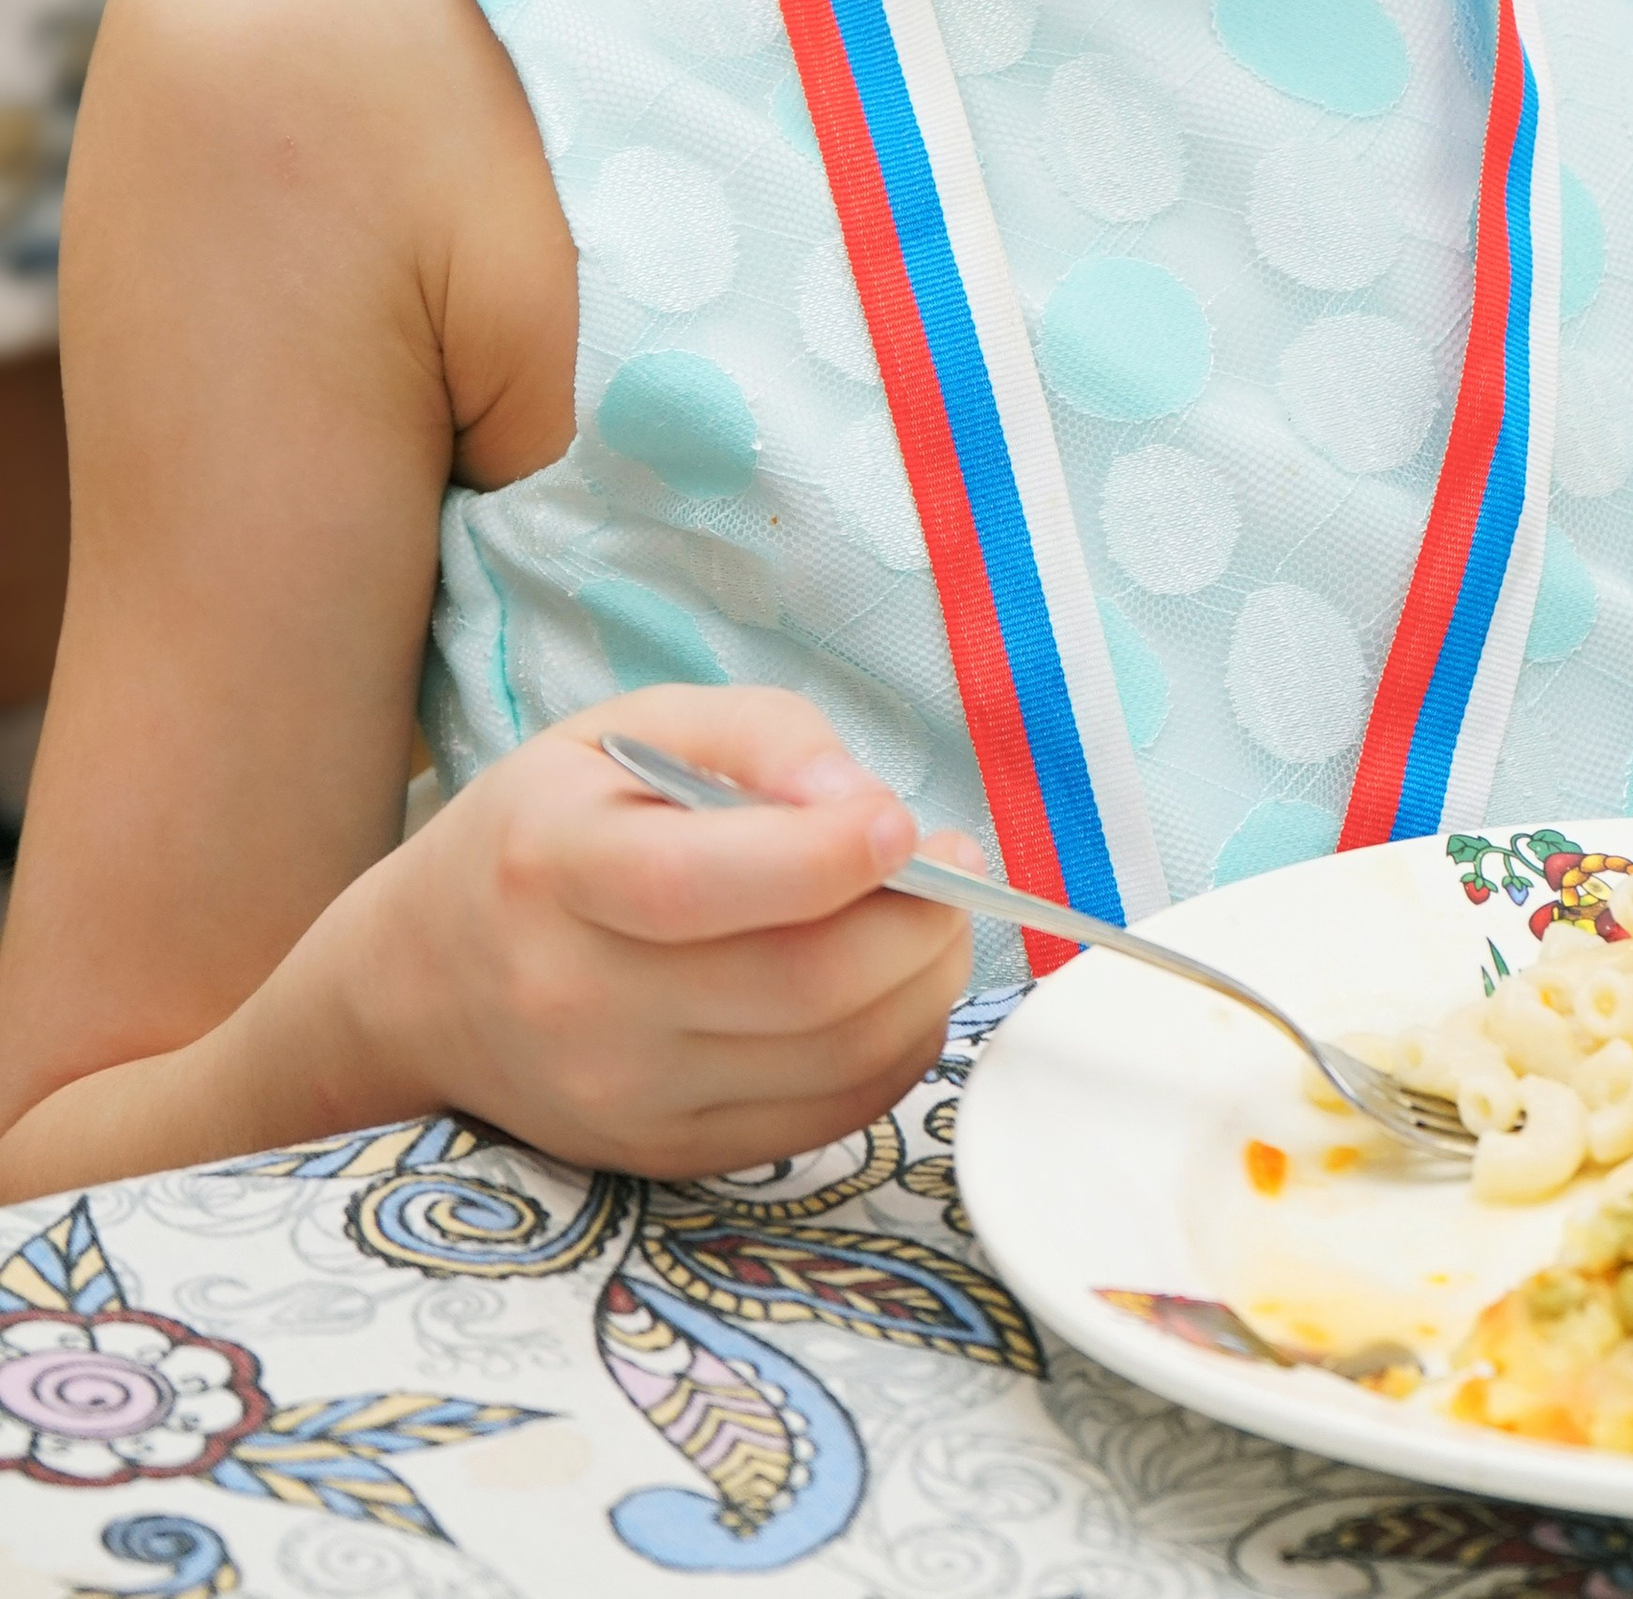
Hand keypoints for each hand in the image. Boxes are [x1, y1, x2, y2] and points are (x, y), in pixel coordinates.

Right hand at [307, 688, 978, 1174]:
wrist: (425, 983)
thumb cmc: (547, 831)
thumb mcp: (629, 729)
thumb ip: (758, 736)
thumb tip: (860, 801)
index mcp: (553, 868)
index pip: (697, 883)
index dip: (824, 857)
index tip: (904, 821)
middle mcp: (578, 1001)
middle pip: (795, 985)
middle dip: (915, 921)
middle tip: (952, 863)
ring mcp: (620, 1098)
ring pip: (831, 1059)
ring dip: (922, 983)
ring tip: (932, 916)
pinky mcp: (665, 1157)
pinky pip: (826, 1117)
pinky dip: (894, 1048)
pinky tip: (894, 986)